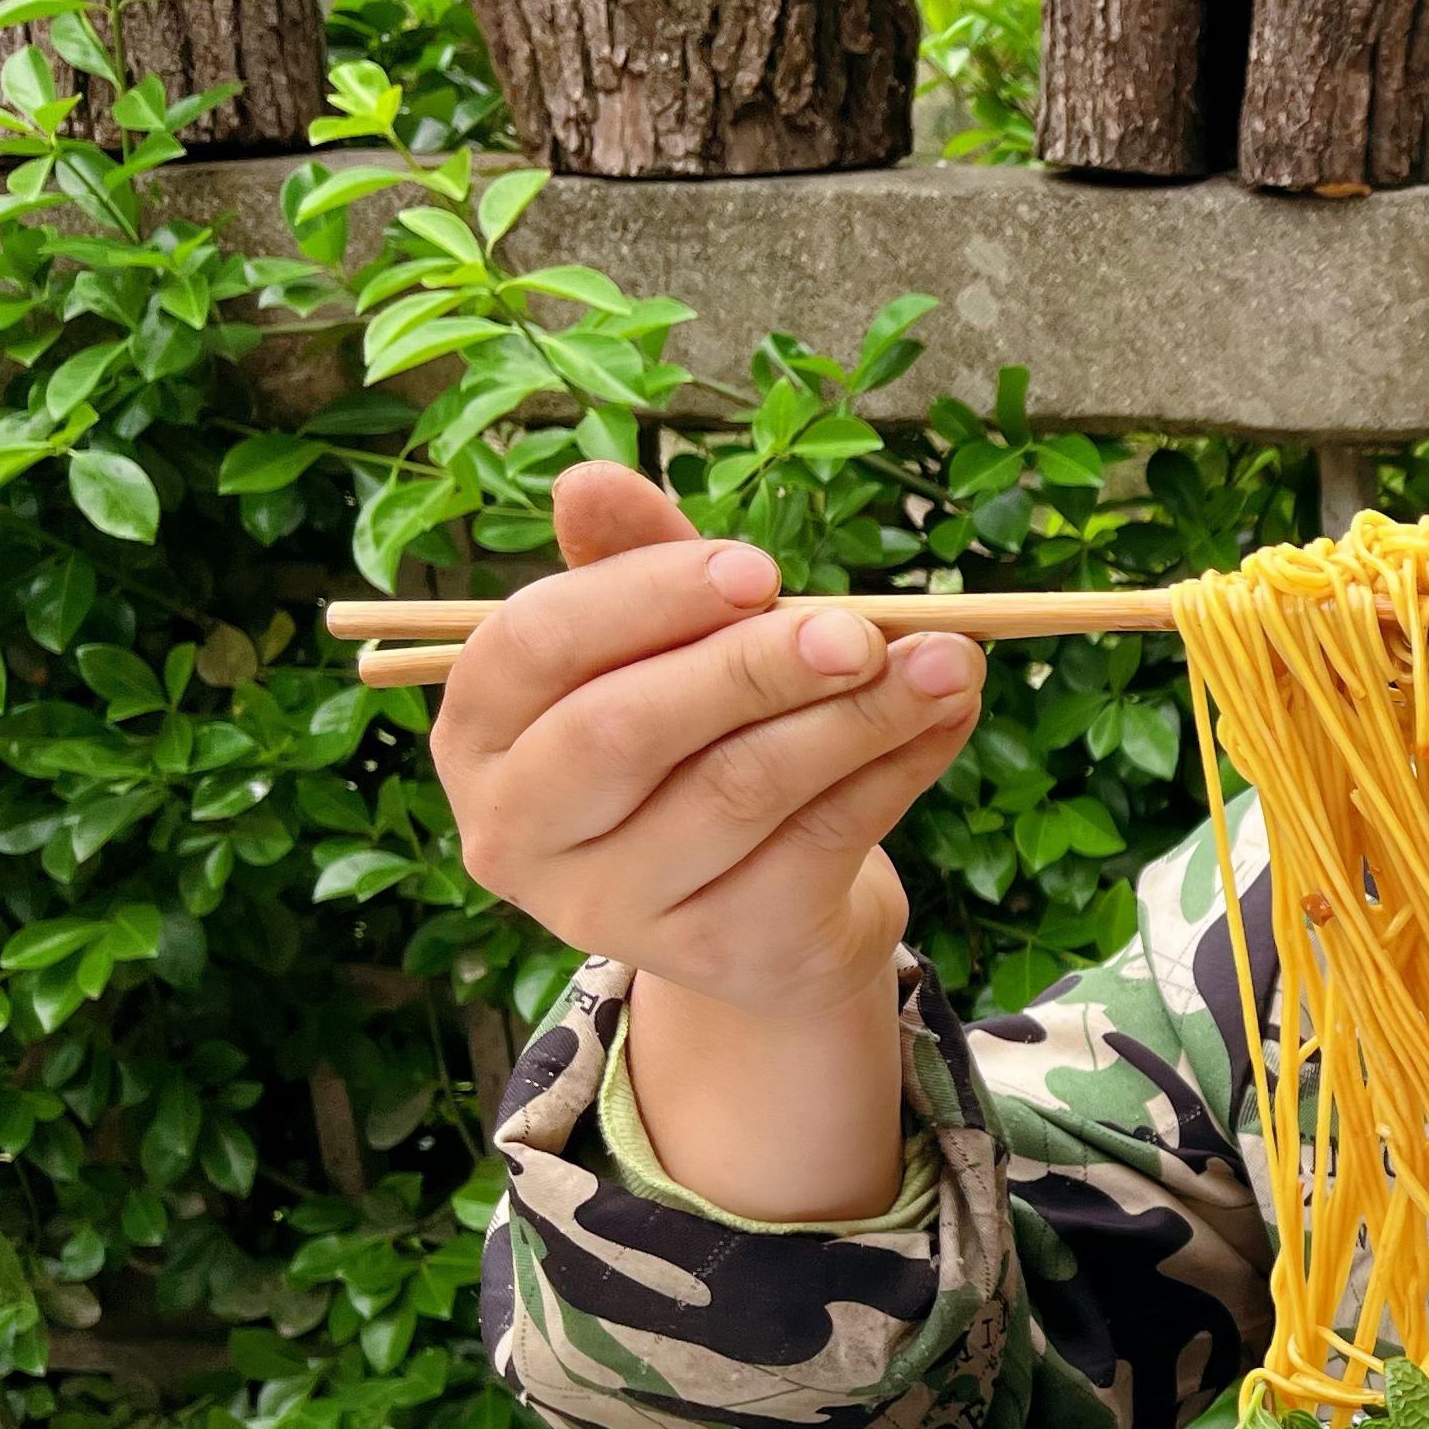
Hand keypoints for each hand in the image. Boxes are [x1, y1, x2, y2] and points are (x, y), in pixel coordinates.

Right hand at [433, 461, 983, 1018]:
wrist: (759, 917)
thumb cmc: (693, 751)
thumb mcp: (658, 652)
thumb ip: (635, 566)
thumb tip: (591, 477)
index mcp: (481, 736)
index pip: (533, 647)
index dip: (647, 596)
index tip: (759, 568)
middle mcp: (518, 832)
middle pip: (626, 730)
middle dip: (756, 665)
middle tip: (862, 627)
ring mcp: (611, 908)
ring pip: (740, 789)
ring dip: (858, 714)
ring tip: (947, 661)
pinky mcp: (717, 951)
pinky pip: (819, 842)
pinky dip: (897, 768)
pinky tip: (946, 719)